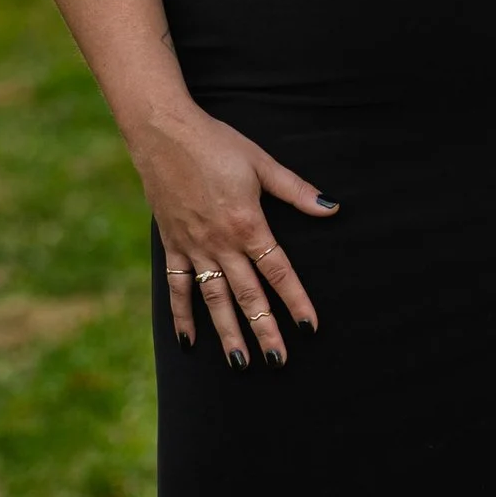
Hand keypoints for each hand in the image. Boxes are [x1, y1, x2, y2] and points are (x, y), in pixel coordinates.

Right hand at [137, 100, 334, 362]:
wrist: (163, 131)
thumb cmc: (216, 143)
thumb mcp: (262, 163)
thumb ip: (296, 191)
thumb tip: (332, 207)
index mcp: (247, 224)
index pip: (278, 271)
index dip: (296, 300)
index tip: (309, 327)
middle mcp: (220, 243)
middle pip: (247, 295)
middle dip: (264, 331)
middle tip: (278, 362)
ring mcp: (193, 247)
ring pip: (213, 299)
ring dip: (227, 333)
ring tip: (240, 364)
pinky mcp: (171, 244)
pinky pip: (177, 287)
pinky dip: (182, 314)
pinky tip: (189, 341)